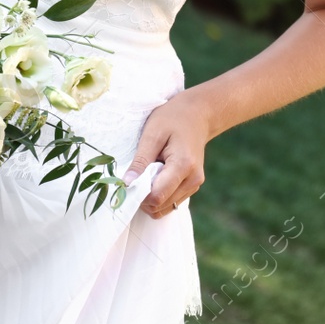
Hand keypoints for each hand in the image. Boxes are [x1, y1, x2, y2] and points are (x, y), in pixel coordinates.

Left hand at [124, 90, 210, 218]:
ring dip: (151, 197)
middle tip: (138, 174)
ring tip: (149, 173)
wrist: (198, 115)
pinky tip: (156, 176)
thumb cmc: (173, 119)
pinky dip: (159, 195)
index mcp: (183, 166)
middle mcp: (192, 180)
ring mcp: (194, 186)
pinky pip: (170, 202)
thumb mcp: (152, 133)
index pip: (157, 197)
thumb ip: (140, 160)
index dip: (138, 194)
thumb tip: (126, 183)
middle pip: (159, 205)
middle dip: (143, 196)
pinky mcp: (192, 187)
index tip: (129, 180)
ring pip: (164, 208)